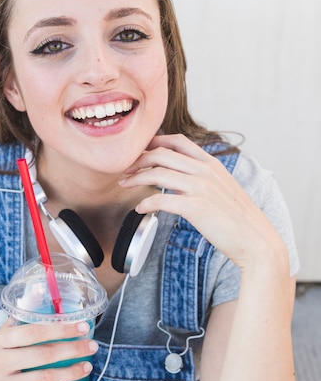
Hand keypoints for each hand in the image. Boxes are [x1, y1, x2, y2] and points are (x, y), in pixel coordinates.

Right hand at [0, 320, 96, 380]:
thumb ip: (13, 324)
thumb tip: (35, 296)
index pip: (33, 331)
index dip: (60, 328)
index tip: (82, 326)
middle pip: (44, 355)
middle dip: (73, 349)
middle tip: (91, 346)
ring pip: (45, 379)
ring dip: (71, 373)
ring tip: (86, 366)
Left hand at [120, 134, 286, 270]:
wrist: (255, 240)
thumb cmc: (238, 218)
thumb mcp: (223, 187)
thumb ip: (204, 176)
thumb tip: (180, 175)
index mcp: (211, 163)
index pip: (177, 141)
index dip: (154, 143)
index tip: (139, 152)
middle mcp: (205, 171)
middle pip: (161, 154)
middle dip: (138, 159)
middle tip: (125, 169)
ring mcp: (200, 187)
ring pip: (157, 173)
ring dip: (135, 178)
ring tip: (125, 184)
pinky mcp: (195, 207)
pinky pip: (161, 199)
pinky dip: (146, 203)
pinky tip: (140, 208)